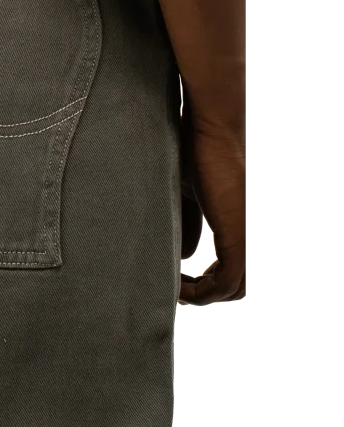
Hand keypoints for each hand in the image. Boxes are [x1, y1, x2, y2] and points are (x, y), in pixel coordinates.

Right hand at [178, 116, 247, 305]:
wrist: (211, 131)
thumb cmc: (200, 153)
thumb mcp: (191, 197)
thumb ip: (190, 227)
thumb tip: (185, 256)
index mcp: (245, 226)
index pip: (238, 271)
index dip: (208, 284)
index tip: (179, 283)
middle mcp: (253, 233)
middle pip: (238, 286)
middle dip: (204, 293)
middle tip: (175, 288)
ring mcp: (250, 237)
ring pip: (233, 289)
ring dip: (200, 295)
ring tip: (174, 288)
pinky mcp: (240, 237)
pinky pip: (224, 282)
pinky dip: (200, 292)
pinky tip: (178, 284)